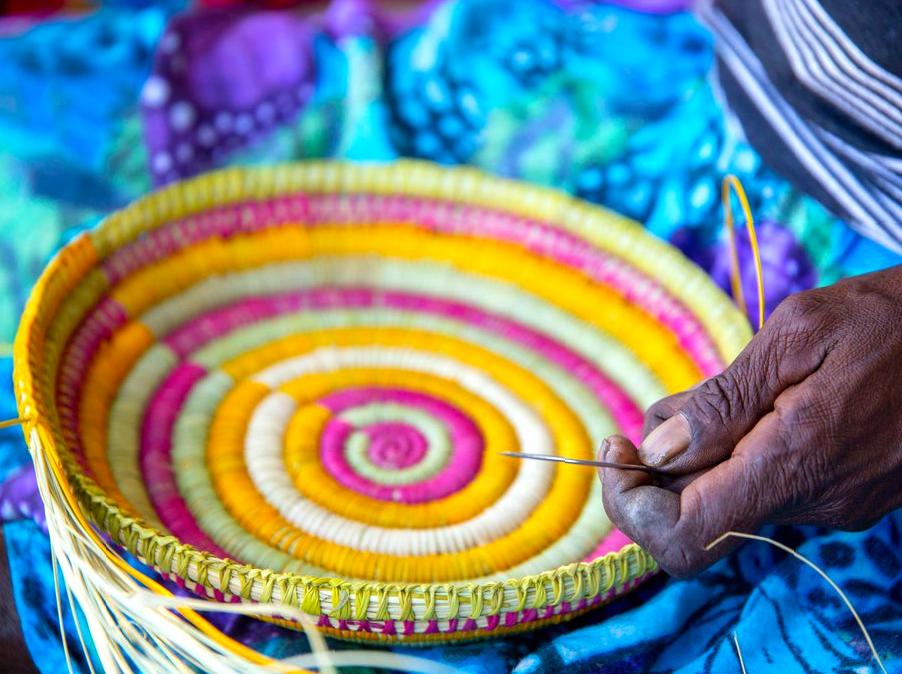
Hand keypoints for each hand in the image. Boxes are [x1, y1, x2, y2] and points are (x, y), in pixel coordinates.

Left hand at [600, 265, 901, 577]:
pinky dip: (742, 456)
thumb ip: (723, 401)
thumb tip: (658, 448)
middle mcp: (814, 503)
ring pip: (734, 502)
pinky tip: (757, 408)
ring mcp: (835, 505)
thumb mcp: (795, 336)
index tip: (617, 446)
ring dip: (704, 458)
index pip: (683, 537)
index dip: (632, 504)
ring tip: (722, 398)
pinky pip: (772, 488)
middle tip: (666, 411)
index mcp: (793, 466)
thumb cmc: (888, 319)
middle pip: (700, 519)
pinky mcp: (849, 494)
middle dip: (662, 469)